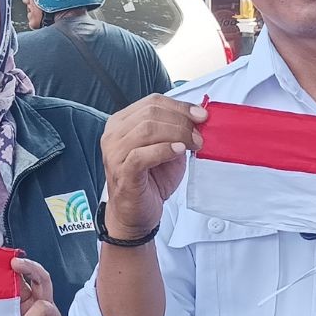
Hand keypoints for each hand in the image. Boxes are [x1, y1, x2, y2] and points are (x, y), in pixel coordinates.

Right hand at [101, 96, 206, 239]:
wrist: (135, 214)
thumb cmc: (150, 181)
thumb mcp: (167, 148)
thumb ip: (176, 131)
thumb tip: (198, 117)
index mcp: (122, 123)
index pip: (152, 102)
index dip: (180, 106)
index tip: (201, 115)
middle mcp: (114, 135)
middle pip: (150, 113)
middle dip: (181, 120)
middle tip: (199, 134)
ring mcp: (114, 154)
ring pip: (146, 129)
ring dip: (176, 134)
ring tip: (192, 144)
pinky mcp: (121, 172)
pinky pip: (141, 155)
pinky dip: (163, 150)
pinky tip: (177, 151)